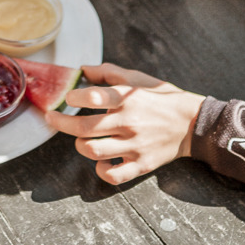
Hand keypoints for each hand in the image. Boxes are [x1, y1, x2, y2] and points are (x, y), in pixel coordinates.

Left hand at [45, 60, 204, 184]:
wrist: (192, 124)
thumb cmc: (161, 98)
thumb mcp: (137, 78)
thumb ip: (108, 72)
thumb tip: (82, 69)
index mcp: (128, 99)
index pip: (93, 97)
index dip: (73, 97)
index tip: (67, 97)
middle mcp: (130, 123)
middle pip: (84, 128)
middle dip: (61, 123)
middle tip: (52, 118)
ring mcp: (135, 146)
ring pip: (93, 151)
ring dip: (79, 145)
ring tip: (80, 139)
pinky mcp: (141, 165)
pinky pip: (112, 175)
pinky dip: (101, 170)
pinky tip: (100, 160)